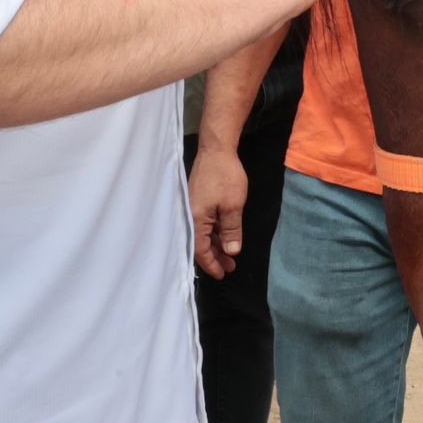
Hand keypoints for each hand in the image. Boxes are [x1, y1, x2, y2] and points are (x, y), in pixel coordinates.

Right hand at [189, 145, 249, 278]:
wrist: (216, 149)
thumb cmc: (224, 177)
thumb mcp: (233, 206)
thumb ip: (231, 230)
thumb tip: (231, 252)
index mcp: (195, 220)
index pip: (200, 250)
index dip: (212, 264)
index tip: (223, 274)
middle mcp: (190, 216)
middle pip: (200, 244)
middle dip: (216, 257)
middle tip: (231, 266)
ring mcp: (193, 208)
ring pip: (203, 234)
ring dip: (217, 244)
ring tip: (231, 253)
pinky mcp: (198, 201)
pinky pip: (205, 223)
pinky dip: (214, 232)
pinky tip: (225, 235)